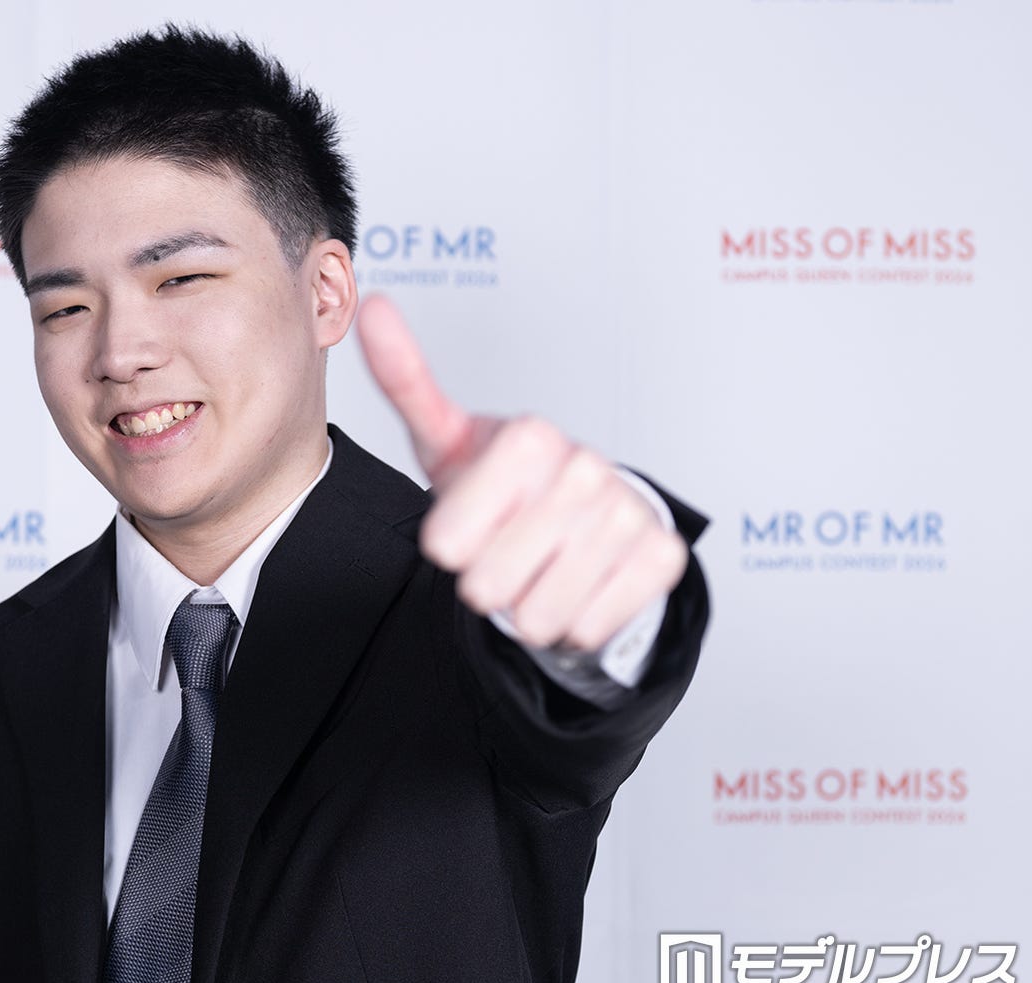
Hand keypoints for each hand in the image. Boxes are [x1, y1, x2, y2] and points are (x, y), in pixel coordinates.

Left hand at [355, 294, 687, 651]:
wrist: (579, 515)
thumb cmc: (502, 480)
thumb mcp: (446, 437)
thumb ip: (406, 380)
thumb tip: (370, 307)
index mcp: (529, 437)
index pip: (448, 545)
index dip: (450, 546)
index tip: (466, 522)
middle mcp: (584, 467)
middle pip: (489, 585)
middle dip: (489, 580)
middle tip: (504, 548)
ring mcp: (626, 512)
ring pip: (539, 615)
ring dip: (530, 604)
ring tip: (539, 565)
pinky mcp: (661, 555)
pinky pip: (587, 626)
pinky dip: (574, 619)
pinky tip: (578, 581)